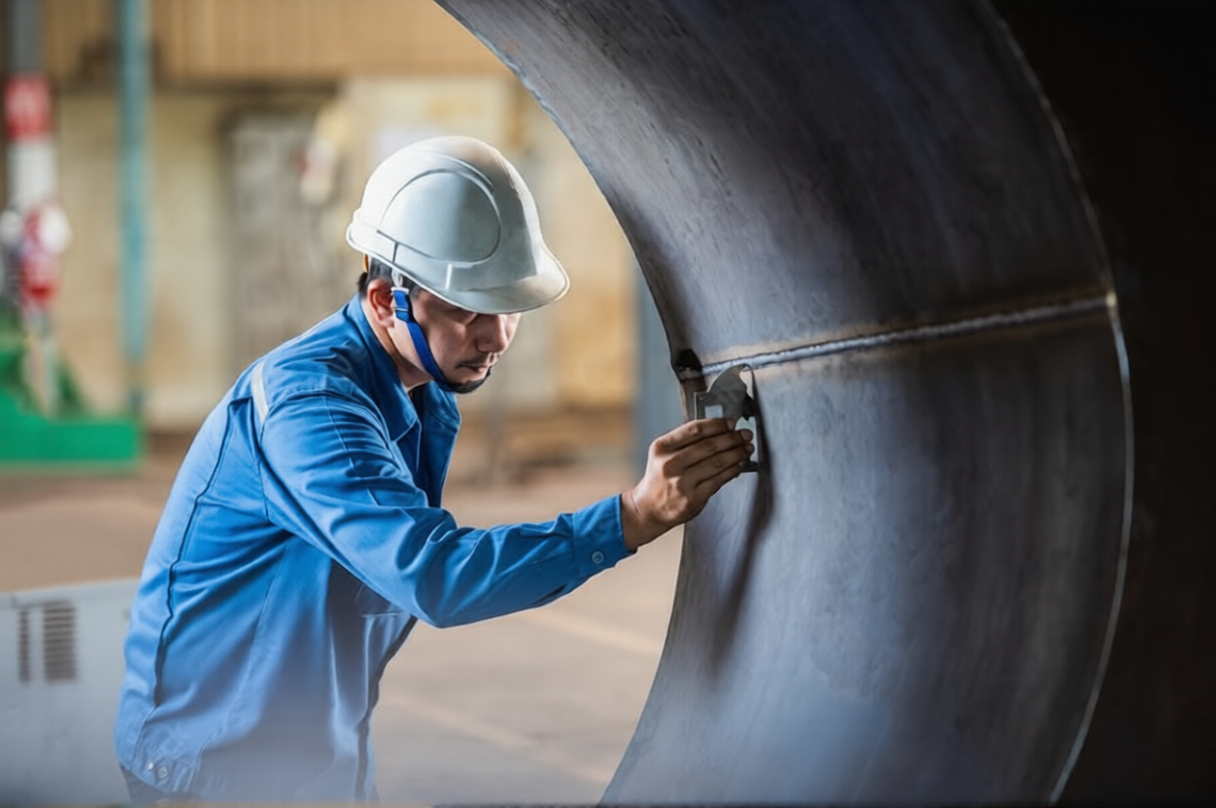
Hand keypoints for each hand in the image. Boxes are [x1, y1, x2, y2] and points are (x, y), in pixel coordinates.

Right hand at [620, 418, 754, 550]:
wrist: (648, 509)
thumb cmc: (659, 480)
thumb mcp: (663, 455)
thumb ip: (685, 443)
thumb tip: (719, 431)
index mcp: (662, 447)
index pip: (694, 430)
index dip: (717, 425)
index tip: (731, 423)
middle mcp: (670, 464)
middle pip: (709, 445)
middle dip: (732, 438)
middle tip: (744, 435)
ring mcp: (681, 482)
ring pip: (717, 462)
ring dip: (736, 453)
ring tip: (746, 449)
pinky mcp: (693, 498)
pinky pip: (719, 480)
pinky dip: (732, 470)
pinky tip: (738, 465)